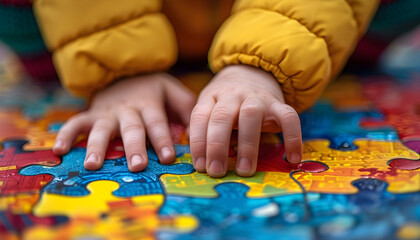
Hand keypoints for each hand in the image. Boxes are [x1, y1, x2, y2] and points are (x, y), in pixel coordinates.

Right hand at [53, 73, 195, 171]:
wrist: (123, 70)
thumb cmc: (152, 88)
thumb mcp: (171, 89)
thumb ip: (185, 106)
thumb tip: (197, 130)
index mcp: (149, 103)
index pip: (157, 122)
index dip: (163, 139)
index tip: (168, 158)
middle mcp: (127, 109)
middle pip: (131, 129)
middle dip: (134, 147)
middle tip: (137, 166)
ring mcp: (107, 112)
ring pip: (101, 129)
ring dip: (97, 147)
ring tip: (94, 165)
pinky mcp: (91, 114)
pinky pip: (76, 123)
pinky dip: (67, 135)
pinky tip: (59, 151)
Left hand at [190, 65, 301, 176]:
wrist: (252, 73)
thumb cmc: (227, 101)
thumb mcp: (210, 107)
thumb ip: (203, 128)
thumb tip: (199, 156)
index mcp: (211, 97)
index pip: (200, 117)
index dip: (198, 142)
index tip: (200, 166)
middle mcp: (232, 95)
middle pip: (222, 117)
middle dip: (217, 146)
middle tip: (216, 171)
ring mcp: (256, 98)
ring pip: (250, 116)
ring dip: (247, 145)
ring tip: (245, 170)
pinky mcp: (278, 103)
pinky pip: (289, 117)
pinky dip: (292, 137)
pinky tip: (292, 158)